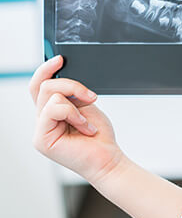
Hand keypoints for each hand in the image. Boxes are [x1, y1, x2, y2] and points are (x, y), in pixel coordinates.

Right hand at [29, 56, 123, 183]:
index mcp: (50, 111)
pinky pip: (54, 109)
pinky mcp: (41, 139)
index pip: (38, 85)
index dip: (46, 69)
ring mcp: (39, 129)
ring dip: (76, 104)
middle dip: (71, 85)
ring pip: (50, 94)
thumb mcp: (85, 105)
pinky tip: (84, 127)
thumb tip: (62, 73)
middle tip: (90, 97)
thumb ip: (71, 93)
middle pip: (43, 85)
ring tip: (87, 120)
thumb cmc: (98, 135)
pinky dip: (74, 114)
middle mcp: (42, 119)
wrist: (108, 158)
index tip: (61, 58)